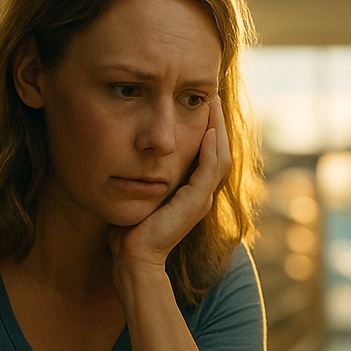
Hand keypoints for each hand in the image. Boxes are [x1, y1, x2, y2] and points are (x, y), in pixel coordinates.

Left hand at [110, 94, 230, 271]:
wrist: (133, 256)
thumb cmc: (130, 229)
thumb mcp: (139, 192)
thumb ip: (142, 175)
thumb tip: (130, 152)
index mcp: (192, 192)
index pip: (208, 153)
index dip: (208, 127)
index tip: (199, 102)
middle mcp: (202, 194)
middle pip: (219, 150)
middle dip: (216, 121)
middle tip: (211, 94)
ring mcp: (202, 199)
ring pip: (220, 156)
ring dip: (217, 128)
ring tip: (211, 102)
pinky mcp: (196, 203)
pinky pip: (210, 169)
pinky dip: (210, 147)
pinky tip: (206, 128)